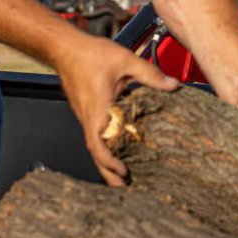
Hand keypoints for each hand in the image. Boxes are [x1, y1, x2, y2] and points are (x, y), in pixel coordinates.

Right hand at [52, 34, 178, 185]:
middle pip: (96, 153)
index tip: (123, 171)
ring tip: (121, 179)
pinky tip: (114, 154)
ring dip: (106, 163)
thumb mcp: (124, 60)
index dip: (109, 161)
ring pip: (94, 146)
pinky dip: (104, 150)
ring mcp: (85, 116)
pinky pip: (94, 136)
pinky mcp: (86, 112)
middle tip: (124, 189)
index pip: (99, 143)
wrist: (65, 48)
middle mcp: (88, 116)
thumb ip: (149, 73)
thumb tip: (172, 84)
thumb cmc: (89, 54)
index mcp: (97, 108)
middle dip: (108, 173)